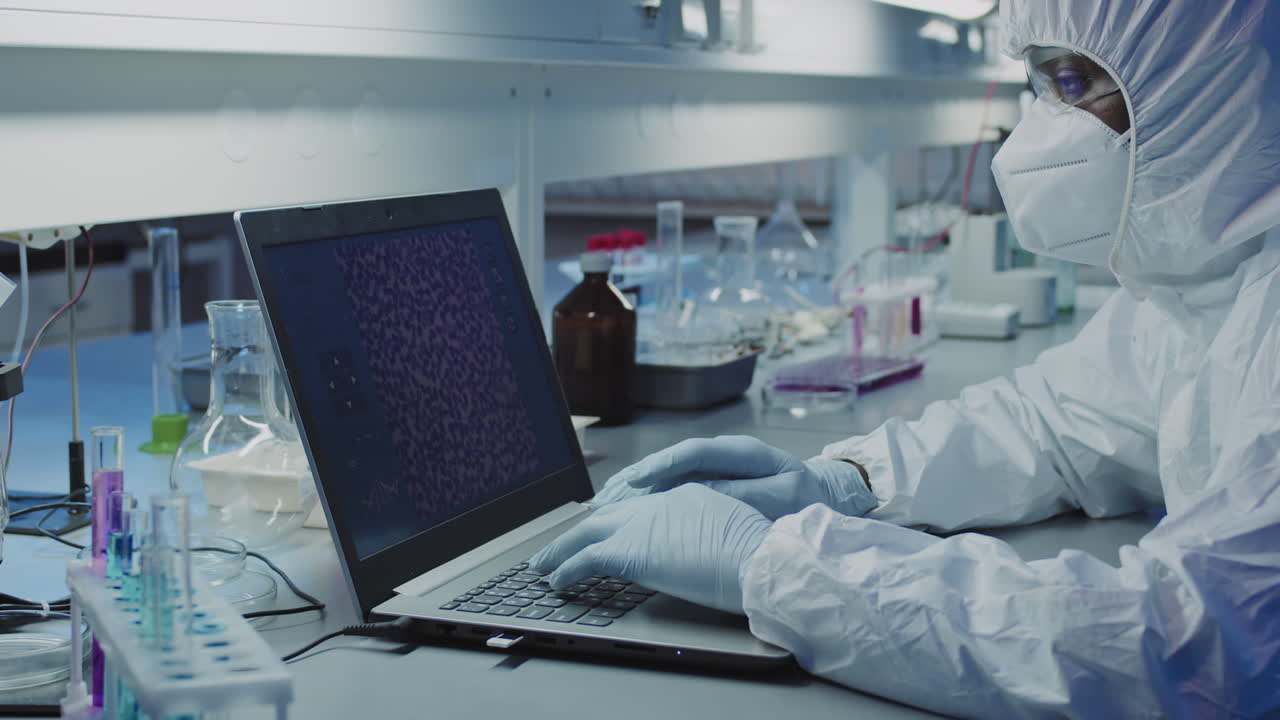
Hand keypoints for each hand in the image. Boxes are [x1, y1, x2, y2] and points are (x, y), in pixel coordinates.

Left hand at [529, 484, 772, 613]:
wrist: (758, 558)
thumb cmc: (759, 556)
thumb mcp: (734, 534)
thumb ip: (710, 535)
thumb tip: (703, 550)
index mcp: (686, 495)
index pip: (642, 507)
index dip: (618, 521)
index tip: (603, 529)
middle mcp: (658, 502)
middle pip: (608, 513)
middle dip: (582, 529)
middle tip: (560, 544)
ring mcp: (641, 524)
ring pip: (586, 531)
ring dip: (561, 549)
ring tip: (543, 564)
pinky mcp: (628, 551)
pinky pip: (584, 559)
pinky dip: (565, 569)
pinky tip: (555, 581)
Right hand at [591, 435, 876, 519]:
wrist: (826, 498)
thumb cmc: (806, 500)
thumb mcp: (782, 498)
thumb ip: (744, 496)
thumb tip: (705, 496)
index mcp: (742, 452)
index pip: (694, 453)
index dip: (663, 466)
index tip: (639, 482)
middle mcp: (723, 454)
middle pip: (671, 460)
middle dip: (636, 478)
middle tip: (605, 498)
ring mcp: (716, 467)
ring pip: (668, 473)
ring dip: (635, 488)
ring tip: (604, 504)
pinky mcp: (711, 482)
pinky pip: (674, 486)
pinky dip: (648, 496)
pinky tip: (627, 509)